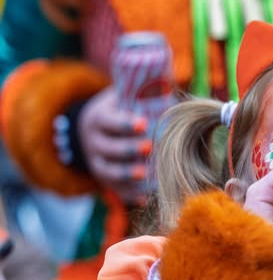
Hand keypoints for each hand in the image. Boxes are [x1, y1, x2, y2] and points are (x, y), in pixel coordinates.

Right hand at [77, 88, 150, 204]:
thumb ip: (144, 92)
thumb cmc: (119, 109)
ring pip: (109, 172)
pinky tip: (143, 199)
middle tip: (149, 148)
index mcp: (99, 118)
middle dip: (128, 150)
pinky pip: (114, 190)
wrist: (90, 129)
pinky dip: (128, 195)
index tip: (143, 123)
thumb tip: (176, 79)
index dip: (125, 123)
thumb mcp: (122, 96)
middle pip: (109, 149)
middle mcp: (93, 142)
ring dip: (127, 175)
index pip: (109, 121)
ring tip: (144, 175)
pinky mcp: (104, 179)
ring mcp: (97, 163)